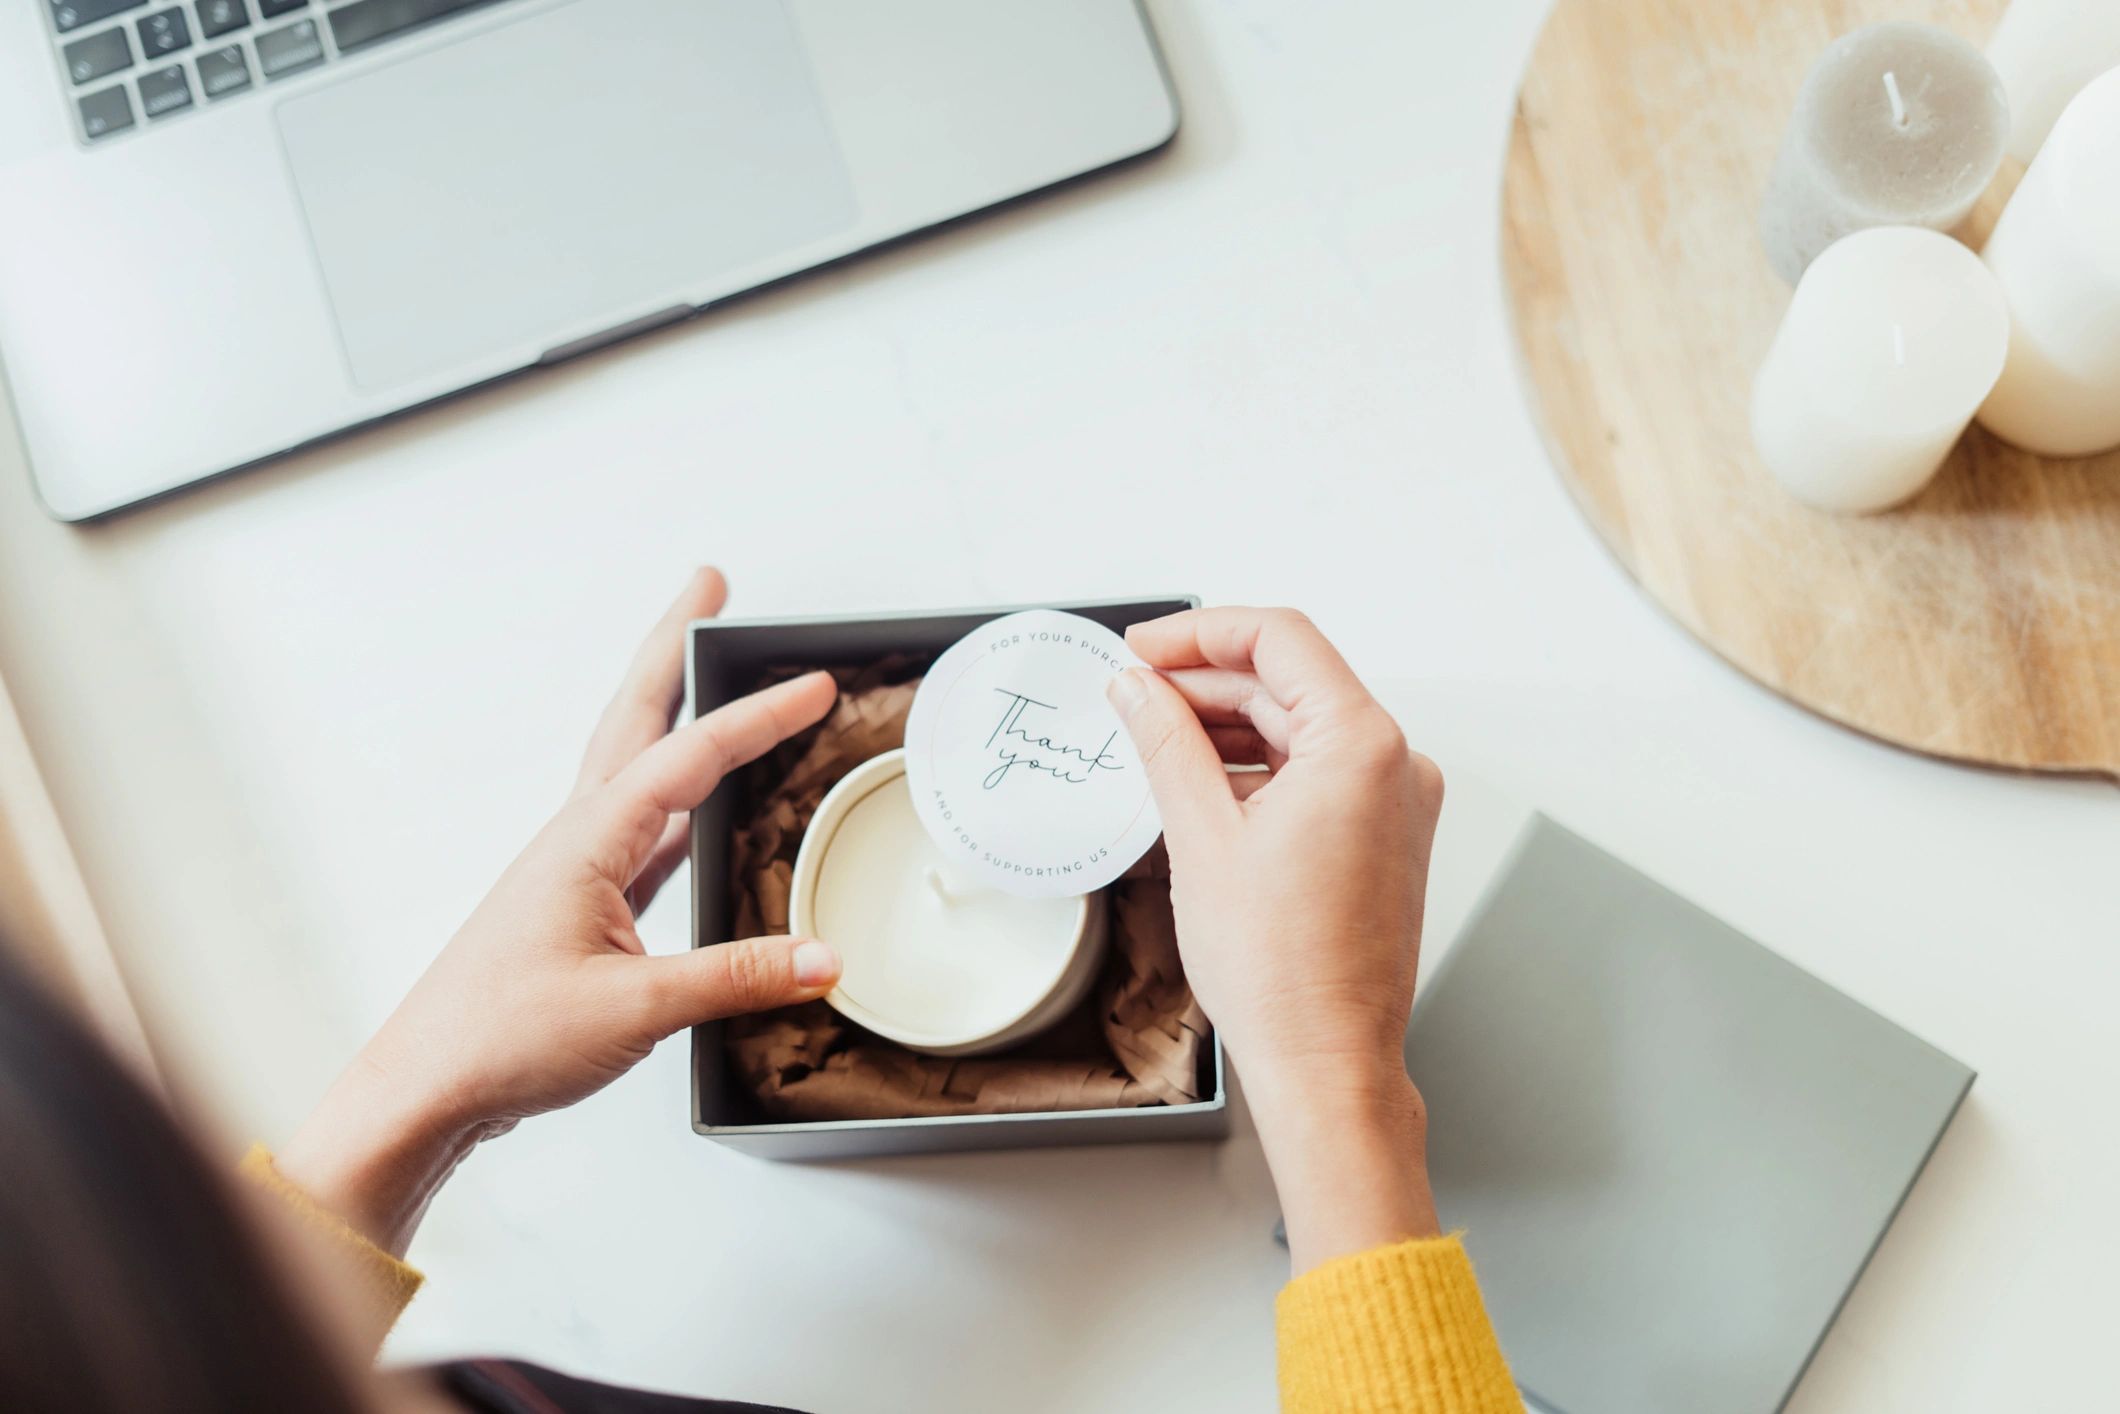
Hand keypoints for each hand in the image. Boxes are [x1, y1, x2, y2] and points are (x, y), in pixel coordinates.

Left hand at [278, 569, 842, 1256]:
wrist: (425, 1087)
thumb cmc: (499, 1040)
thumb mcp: (636, 1008)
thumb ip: (738, 979)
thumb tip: (824, 957)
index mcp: (588, 843)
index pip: (690, 759)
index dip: (757, 719)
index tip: (814, 686)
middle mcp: (579, 840)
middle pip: (637, 717)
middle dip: (675, 646)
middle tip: (710, 588)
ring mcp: (578, 871)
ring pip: (637, 765)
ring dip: (674, 709)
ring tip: (710, 671)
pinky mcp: (583, 910)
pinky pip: (646, 831)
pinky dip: (681, 800)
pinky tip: (705, 811)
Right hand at [1107, 607, 1443, 1270]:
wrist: (1326, 1063)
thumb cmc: (1282, 973)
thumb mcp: (1201, 836)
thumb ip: (1165, 743)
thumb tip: (1135, 689)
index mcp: (1364, 747)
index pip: (1280, 639)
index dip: (1200, 632)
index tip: (1142, 649)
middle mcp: (1397, 765)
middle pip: (1291, 682)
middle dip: (1206, 683)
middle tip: (1132, 696)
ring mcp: (1397, 803)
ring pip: (1301, 728)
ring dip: (1227, 728)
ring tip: (1153, 744)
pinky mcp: (1383, 837)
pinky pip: (1317, 774)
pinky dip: (1258, 769)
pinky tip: (1200, 786)